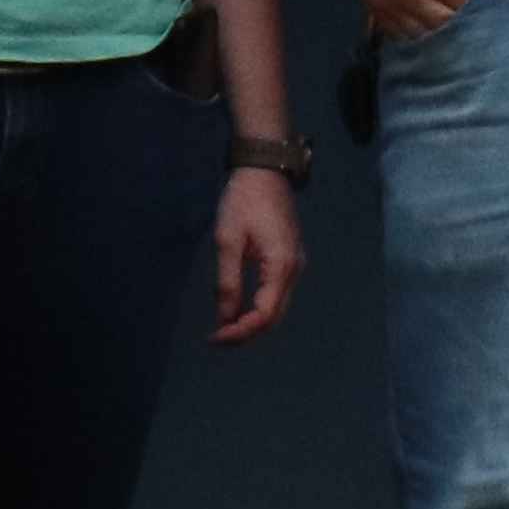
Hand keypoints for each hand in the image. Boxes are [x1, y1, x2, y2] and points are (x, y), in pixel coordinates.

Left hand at [212, 169, 304, 343]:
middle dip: (246, 332)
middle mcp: (294, 269)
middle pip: (274, 316)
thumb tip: (224, 317)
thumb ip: (228, 282)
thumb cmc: (243, 201)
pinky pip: (277, 294)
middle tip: (215, 338)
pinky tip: (239, 308)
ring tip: (223, 327)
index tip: (213, 338)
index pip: (264, 314)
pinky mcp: (289, 259)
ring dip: (252, 322)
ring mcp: (295, 264)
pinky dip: (259, 308)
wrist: (265, 171)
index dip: (240, 331)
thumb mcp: (228, 240)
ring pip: (277, 307)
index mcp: (281, 265)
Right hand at [335, 0, 507, 38]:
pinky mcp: (369, 4)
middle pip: (443, 22)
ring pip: (420, 33)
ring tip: (440, 3)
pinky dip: (411, 27)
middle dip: (456, 11)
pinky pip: (395, 31)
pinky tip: (419, 11)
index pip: (463, 3)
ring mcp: (384, 2)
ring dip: (435, 23)